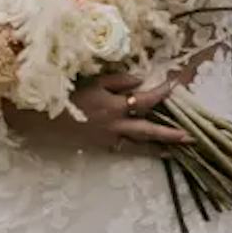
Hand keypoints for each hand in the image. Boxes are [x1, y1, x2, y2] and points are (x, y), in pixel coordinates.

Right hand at [56, 69, 189, 154]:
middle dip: (170, 134)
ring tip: (175, 150)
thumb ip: (119, 81)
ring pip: (139, 144)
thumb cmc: (66, 94)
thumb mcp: (93, 81)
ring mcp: (108, 138)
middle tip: (190, 137)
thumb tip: (141, 81)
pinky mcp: (100, 146)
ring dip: (158, 147)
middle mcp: (115, 125)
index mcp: (113, 105)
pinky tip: (150, 151)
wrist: (41, 118)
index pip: (145, 99)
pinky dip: (139, 149)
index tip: (175, 85)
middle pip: (148, 130)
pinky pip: (125, 148)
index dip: (161, 93)